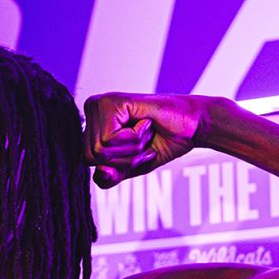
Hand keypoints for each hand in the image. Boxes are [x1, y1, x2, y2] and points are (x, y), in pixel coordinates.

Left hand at [83, 93, 211, 187]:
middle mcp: (92, 109)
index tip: (138, 150)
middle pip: (89, 157)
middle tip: (144, 140)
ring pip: (99, 150)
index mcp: (92, 123)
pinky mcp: (111, 102)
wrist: (191, 127)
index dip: (118, 164)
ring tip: (145, 131)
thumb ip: (111, 176)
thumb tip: (101, 172)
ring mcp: (99, 103)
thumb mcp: (131, 167)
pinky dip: (134, 139)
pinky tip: (146, 122)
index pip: (87, 161)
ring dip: (131, 149)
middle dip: (124, 158)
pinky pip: (109, 140)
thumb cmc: (163, 142)